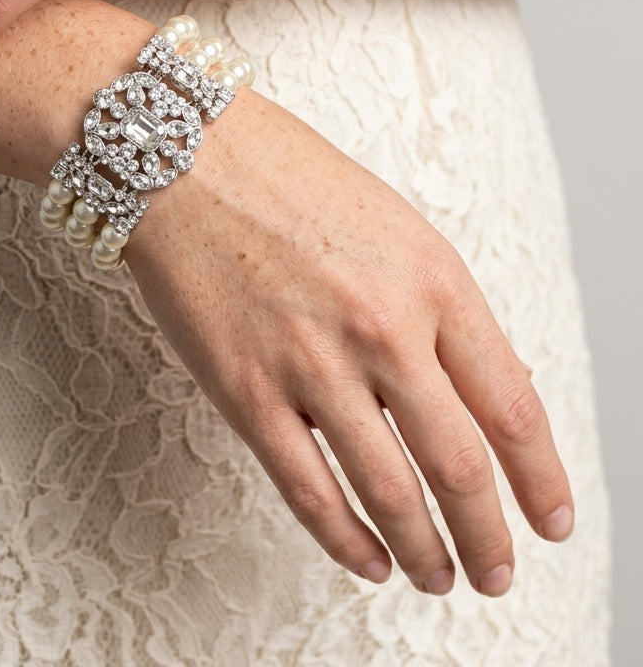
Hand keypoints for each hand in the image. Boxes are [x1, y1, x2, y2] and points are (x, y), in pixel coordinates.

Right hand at [125, 88, 572, 595]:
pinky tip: (368, 561)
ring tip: (439, 577)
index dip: (541, 478)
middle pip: (458, 465)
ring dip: (423, 552)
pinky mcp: (245, 389)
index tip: (551, 520)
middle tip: (498, 572)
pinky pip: (308, 489)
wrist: (179, 154)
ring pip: (389, 492)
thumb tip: (487, 388)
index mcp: (433, 279)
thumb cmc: (284, 176)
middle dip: (489, 537)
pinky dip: (345, 540)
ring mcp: (311, 363)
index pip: (513, 405)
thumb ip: (440, 307)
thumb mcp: (392, 225)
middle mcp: (382, 327)